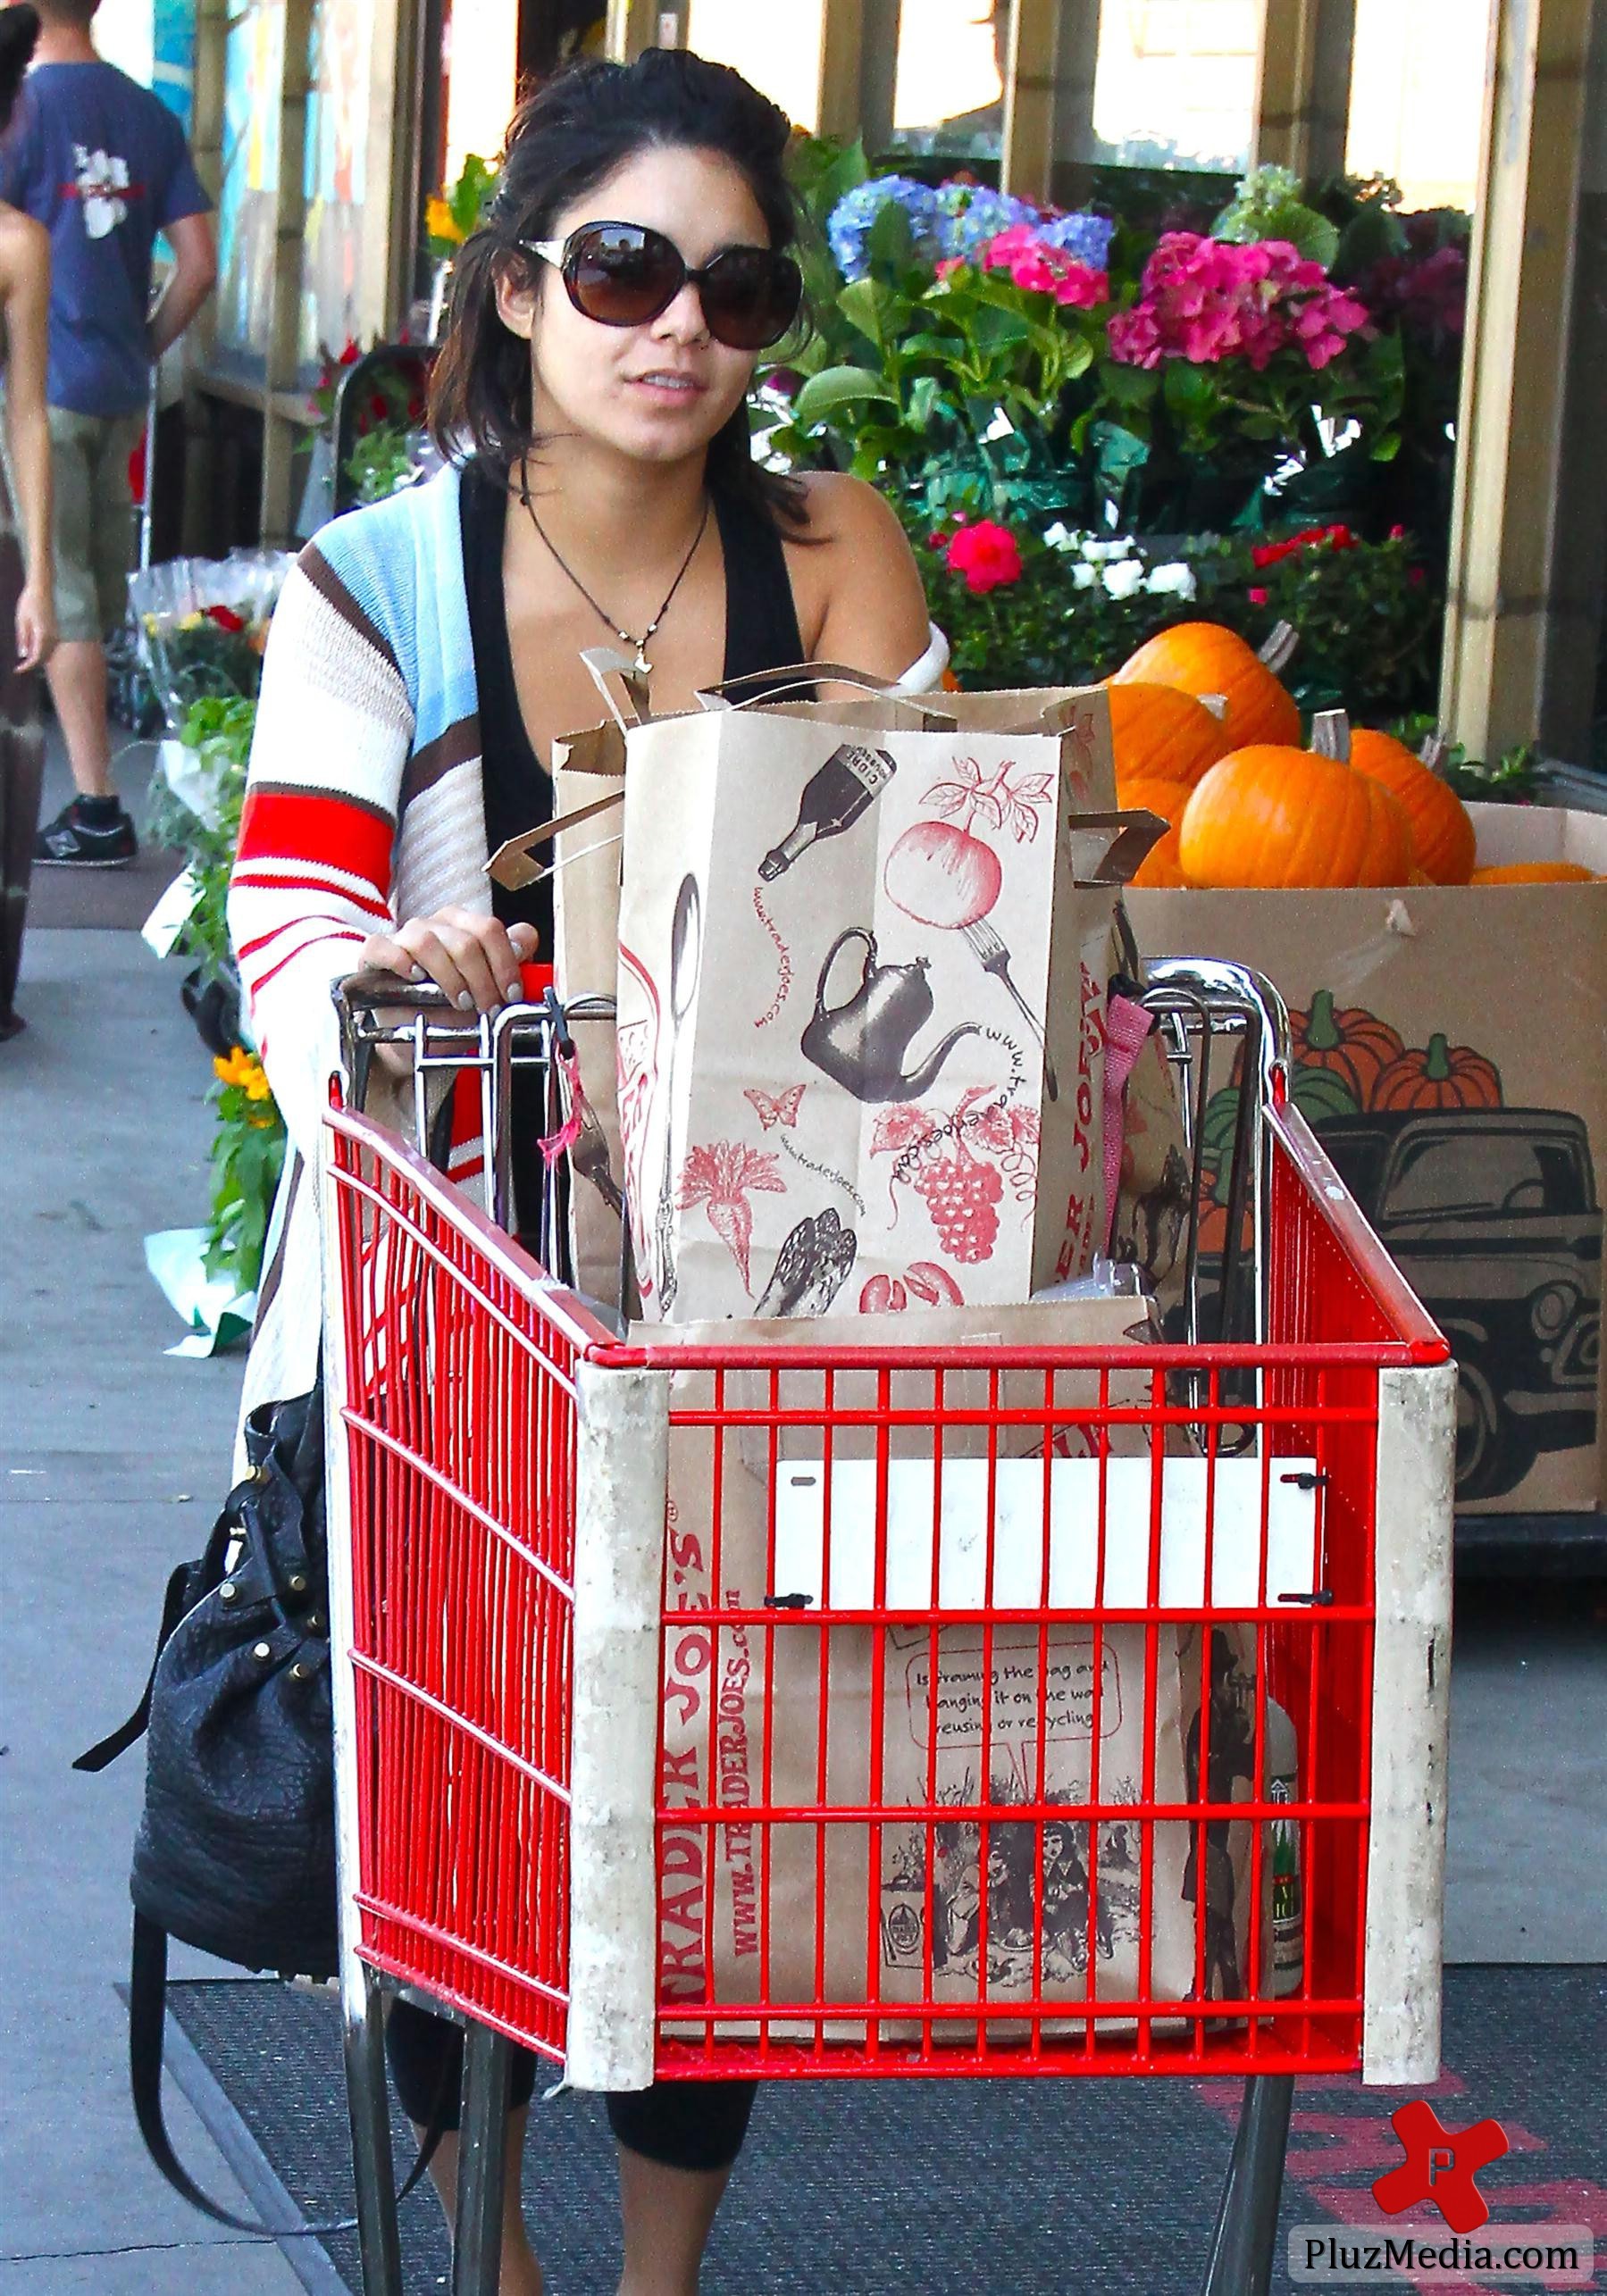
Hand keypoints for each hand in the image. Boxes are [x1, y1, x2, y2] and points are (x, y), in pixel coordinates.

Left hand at [14, 581, 54, 672]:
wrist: (42, 589)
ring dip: (38, 659)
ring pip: (48, 654)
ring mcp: (56, 634)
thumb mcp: (21, 620)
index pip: (36, 658)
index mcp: (42, 635)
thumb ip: (23, 638)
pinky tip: (34, 650)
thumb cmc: (29, 602)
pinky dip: (43, 652)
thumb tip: (23, 655)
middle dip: (32, 664)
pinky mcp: (56, 631)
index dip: (26, 666)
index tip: (17, 670)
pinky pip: (51, 647)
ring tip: (26, 660)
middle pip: (44, 658)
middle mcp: (52, 637)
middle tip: (20, 666)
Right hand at [360, 907, 539, 1014]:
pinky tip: (414, 978)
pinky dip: (399, 961)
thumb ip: (509, 962)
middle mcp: (435, 926)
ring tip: (458, 1001)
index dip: (506, 963)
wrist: (416, 1041)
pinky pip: (383, 946)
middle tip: (488, 1007)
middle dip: (483, 979)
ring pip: (428, 941)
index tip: (511, 993)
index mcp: (464, 926)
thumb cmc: (451, 1011)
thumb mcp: (487, 989)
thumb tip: (526, 939)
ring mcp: (403, 937)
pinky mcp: (374, 954)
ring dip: (450, 976)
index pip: (490, 929)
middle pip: (465, 939)